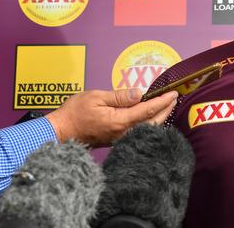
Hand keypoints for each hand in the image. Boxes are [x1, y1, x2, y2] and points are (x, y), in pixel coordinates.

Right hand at [45, 89, 177, 146]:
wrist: (60, 133)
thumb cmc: (74, 113)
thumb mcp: (96, 97)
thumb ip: (120, 96)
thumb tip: (140, 93)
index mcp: (119, 121)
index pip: (148, 110)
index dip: (162, 101)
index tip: (173, 93)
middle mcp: (123, 132)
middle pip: (152, 122)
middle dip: (165, 109)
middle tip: (174, 98)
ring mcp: (121, 138)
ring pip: (147, 128)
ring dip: (159, 117)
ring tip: (166, 105)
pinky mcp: (117, 140)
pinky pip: (139, 131)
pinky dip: (149, 123)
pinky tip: (151, 116)